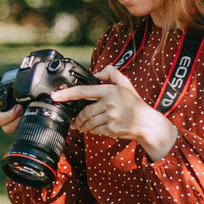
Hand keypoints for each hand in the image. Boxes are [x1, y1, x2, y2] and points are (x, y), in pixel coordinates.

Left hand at [56, 66, 178, 160]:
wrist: (147, 123)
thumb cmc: (134, 103)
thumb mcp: (125, 84)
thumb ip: (111, 73)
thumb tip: (96, 73)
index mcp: (110, 90)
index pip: (84, 91)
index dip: (67, 94)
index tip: (55, 96)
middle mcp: (110, 103)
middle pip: (84, 111)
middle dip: (77, 118)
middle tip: (74, 121)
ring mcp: (111, 116)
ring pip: (88, 122)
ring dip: (83, 125)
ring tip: (83, 126)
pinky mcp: (112, 129)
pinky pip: (95, 130)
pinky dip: (93, 131)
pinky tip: (97, 129)